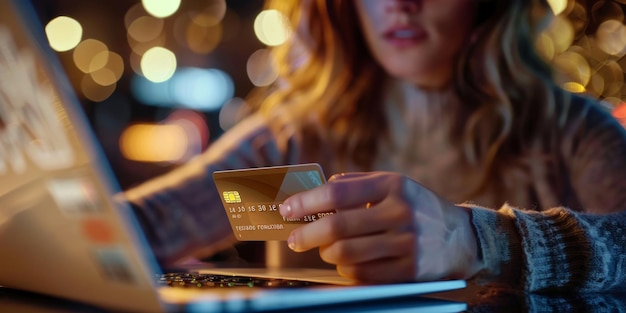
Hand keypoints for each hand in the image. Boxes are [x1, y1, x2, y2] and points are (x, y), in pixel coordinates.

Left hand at [280, 172, 482, 282]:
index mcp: (393, 185)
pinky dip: (346, 269)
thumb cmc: (415, 206)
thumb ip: (356, 183)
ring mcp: (406, 244)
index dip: (306, 202)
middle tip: (294, 239)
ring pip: (346, 254)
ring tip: (325, 249)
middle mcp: (400, 213)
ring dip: (327, 253)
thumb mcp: (393, 184)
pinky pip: (362, 274)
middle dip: (307, 234)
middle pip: (337, 227)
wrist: (460, 238)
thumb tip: (316, 190)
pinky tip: (345, 262)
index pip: (338, 192)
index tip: (287, 209)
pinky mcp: (409, 271)